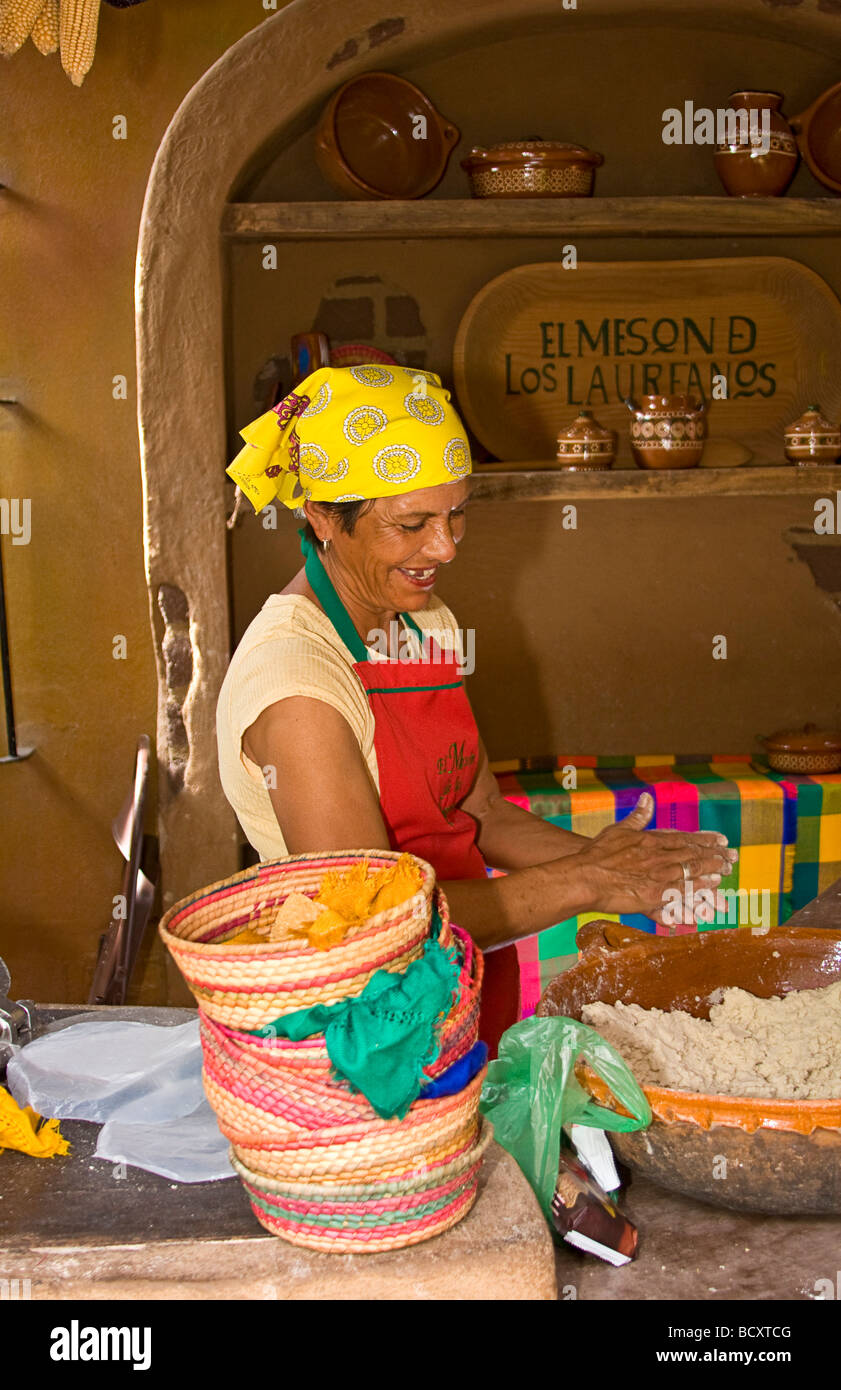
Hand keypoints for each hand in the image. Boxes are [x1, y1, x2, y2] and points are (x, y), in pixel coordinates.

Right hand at [577, 792, 737, 924]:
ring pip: (692, 873)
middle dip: (715, 855)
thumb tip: (648, 798)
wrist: (585, 876)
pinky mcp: (654, 895)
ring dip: (711, 871)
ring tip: (725, 872)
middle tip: (732, 857)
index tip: (722, 840)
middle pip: (693, 855)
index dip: (706, 839)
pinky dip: (697, 891)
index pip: (685, 838)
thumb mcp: (618, 829)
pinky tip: (709, 891)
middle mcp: (659, 857)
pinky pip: (681, 894)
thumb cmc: (597, 854)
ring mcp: (658, 877)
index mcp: (652, 840)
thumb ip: (638, 816)